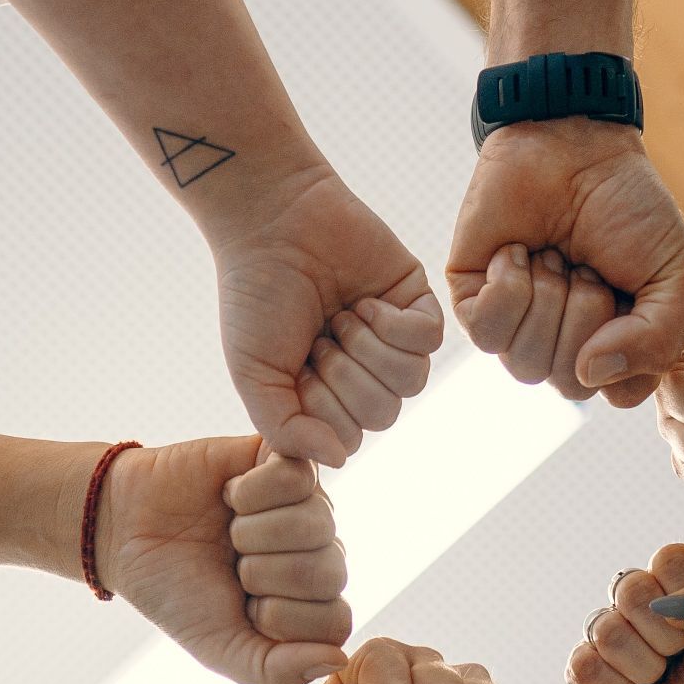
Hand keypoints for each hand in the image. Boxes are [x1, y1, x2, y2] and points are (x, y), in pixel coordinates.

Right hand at [98, 439, 350, 683]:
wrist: (126, 531)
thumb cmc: (177, 593)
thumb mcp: (219, 648)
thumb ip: (274, 672)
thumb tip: (338, 660)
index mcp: (313, 603)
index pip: (336, 621)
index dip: (280, 617)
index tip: (243, 608)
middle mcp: (320, 552)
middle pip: (330, 570)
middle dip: (263, 574)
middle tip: (232, 565)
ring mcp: (308, 504)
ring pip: (317, 521)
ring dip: (252, 532)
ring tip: (230, 530)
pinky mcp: (284, 459)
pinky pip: (297, 475)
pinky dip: (251, 491)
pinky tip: (231, 494)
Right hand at [212, 164, 443, 467]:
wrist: (272, 221)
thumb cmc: (255, 297)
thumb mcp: (254, 375)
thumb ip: (286, 430)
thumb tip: (339, 461)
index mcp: (326, 397)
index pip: (347, 439)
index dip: (321, 407)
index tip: (293, 366)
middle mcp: (364, 374)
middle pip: (384, 414)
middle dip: (344, 374)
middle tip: (317, 335)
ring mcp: (394, 340)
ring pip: (412, 381)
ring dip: (368, 348)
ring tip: (340, 317)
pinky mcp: (417, 304)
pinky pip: (428, 342)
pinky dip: (392, 323)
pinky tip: (365, 301)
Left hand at [447, 120, 683, 404]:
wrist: (572, 142)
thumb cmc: (630, 206)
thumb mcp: (677, 275)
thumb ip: (659, 342)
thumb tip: (589, 376)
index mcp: (614, 348)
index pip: (618, 392)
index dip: (630, 340)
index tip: (630, 285)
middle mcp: (563, 346)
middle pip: (568, 382)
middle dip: (585, 311)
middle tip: (587, 261)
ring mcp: (516, 327)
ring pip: (526, 364)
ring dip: (549, 296)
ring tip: (554, 253)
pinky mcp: (472, 302)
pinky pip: (486, 335)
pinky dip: (509, 285)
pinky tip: (517, 252)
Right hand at [566, 544, 683, 683]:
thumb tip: (670, 604)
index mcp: (675, 581)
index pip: (670, 558)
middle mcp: (635, 600)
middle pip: (632, 589)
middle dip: (668, 637)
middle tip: (681, 655)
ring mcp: (605, 633)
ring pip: (607, 631)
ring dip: (645, 667)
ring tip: (658, 677)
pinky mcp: (581, 671)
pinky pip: (583, 665)